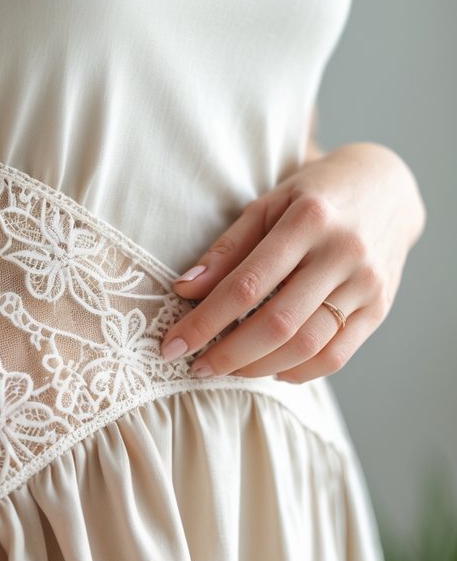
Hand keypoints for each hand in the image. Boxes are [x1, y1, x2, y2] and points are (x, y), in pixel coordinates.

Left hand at [160, 142, 425, 383]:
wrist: (387, 188)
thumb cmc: (314, 197)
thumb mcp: (267, 205)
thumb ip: (227, 249)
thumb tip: (184, 290)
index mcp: (309, 220)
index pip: (246, 285)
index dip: (205, 322)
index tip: (172, 346)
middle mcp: (343, 253)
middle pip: (278, 323)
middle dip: (229, 354)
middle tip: (198, 367)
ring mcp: (367, 284)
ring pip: (307, 346)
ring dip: (259, 367)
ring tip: (229, 369)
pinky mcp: (380, 308)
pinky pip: (336, 357)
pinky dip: (297, 372)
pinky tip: (271, 368)